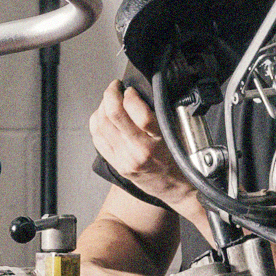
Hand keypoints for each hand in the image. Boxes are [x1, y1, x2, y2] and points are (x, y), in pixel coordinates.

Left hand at [91, 79, 195, 220]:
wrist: (175, 188)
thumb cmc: (179, 159)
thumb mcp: (178, 133)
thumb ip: (161, 114)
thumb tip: (144, 93)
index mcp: (157, 140)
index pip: (137, 111)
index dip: (130, 94)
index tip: (131, 89)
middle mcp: (138, 150)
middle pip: (113, 115)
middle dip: (111, 94)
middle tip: (115, 87)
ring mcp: (124, 158)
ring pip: (101, 125)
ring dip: (102, 107)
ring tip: (108, 100)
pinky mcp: (116, 164)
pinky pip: (97, 139)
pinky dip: (96, 123)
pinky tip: (102, 116)